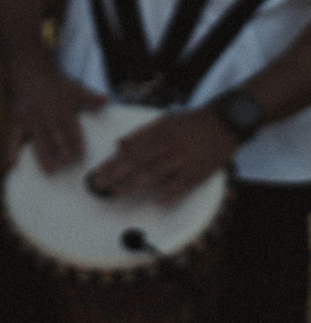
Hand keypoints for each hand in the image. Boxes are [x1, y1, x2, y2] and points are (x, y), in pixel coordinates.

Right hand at [10, 57, 106, 170]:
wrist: (32, 73)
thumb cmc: (57, 84)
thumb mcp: (76, 88)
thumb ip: (91, 97)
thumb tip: (106, 100)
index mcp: (61, 109)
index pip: (71, 130)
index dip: (76, 144)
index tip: (80, 157)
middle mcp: (45, 115)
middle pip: (54, 137)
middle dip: (61, 152)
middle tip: (66, 166)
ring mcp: (30, 120)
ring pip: (38, 141)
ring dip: (44, 157)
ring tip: (50, 171)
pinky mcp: (17, 121)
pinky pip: (14, 138)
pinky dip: (12, 151)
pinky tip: (12, 165)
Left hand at [89, 107, 236, 204]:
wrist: (225, 122)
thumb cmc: (191, 123)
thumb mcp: (164, 121)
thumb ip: (141, 133)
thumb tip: (118, 143)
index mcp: (158, 134)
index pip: (129, 150)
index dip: (112, 163)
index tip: (96, 173)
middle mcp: (168, 146)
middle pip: (137, 163)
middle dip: (115, 175)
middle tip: (98, 185)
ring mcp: (183, 159)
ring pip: (155, 174)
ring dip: (133, 185)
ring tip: (116, 194)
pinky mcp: (199, 171)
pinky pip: (182, 184)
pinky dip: (169, 193)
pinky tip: (156, 201)